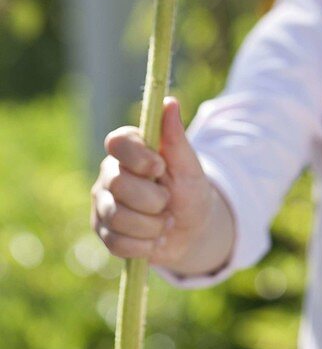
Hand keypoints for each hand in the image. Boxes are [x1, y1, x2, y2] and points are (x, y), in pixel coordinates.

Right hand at [91, 96, 213, 268]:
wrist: (191, 231)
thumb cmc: (190, 192)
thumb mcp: (190, 167)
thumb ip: (177, 138)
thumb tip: (170, 102)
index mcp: (130, 150)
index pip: (116, 142)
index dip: (138, 157)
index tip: (160, 168)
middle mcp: (110, 173)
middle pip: (118, 184)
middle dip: (153, 199)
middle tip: (168, 202)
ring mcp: (103, 203)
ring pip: (117, 216)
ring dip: (151, 226)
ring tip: (164, 222)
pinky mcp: (102, 231)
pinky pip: (116, 242)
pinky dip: (143, 246)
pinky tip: (154, 240)